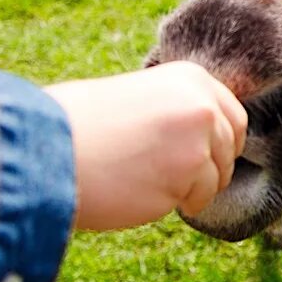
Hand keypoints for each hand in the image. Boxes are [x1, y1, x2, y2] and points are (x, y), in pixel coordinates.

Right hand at [45, 61, 246, 230]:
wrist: (48, 148)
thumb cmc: (82, 126)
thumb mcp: (141, 99)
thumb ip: (178, 111)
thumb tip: (210, 138)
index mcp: (191, 78)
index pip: (232, 117)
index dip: (216, 142)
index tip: (194, 154)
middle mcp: (202, 104)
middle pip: (230, 148)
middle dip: (208, 166)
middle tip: (170, 175)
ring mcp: (198, 139)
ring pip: (218, 177)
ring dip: (189, 187)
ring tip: (144, 178)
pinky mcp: (188, 174)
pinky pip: (199, 199)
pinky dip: (176, 203)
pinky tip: (143, 190)